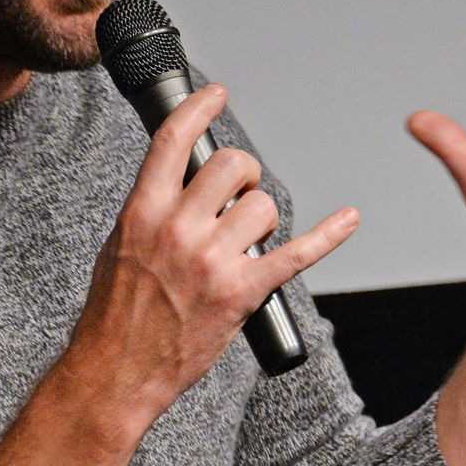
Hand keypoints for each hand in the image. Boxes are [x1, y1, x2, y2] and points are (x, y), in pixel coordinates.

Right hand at [70, 84, 357, 426]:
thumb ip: (151, 207)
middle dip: (244, 175)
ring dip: (262, 219)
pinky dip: (329, 235)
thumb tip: (181, 177)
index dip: (199, 109)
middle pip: (233, 167)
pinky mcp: (242, 292)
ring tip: (245, 242)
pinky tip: (348, 219)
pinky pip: (297, 253)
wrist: (116, 371)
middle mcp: (178, 229)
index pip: (173, 141)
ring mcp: (212, 261)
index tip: (217, 94)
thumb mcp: (120, 244)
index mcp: (142, 212)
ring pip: (264, 206)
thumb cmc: (116, 313)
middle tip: (239, 196)